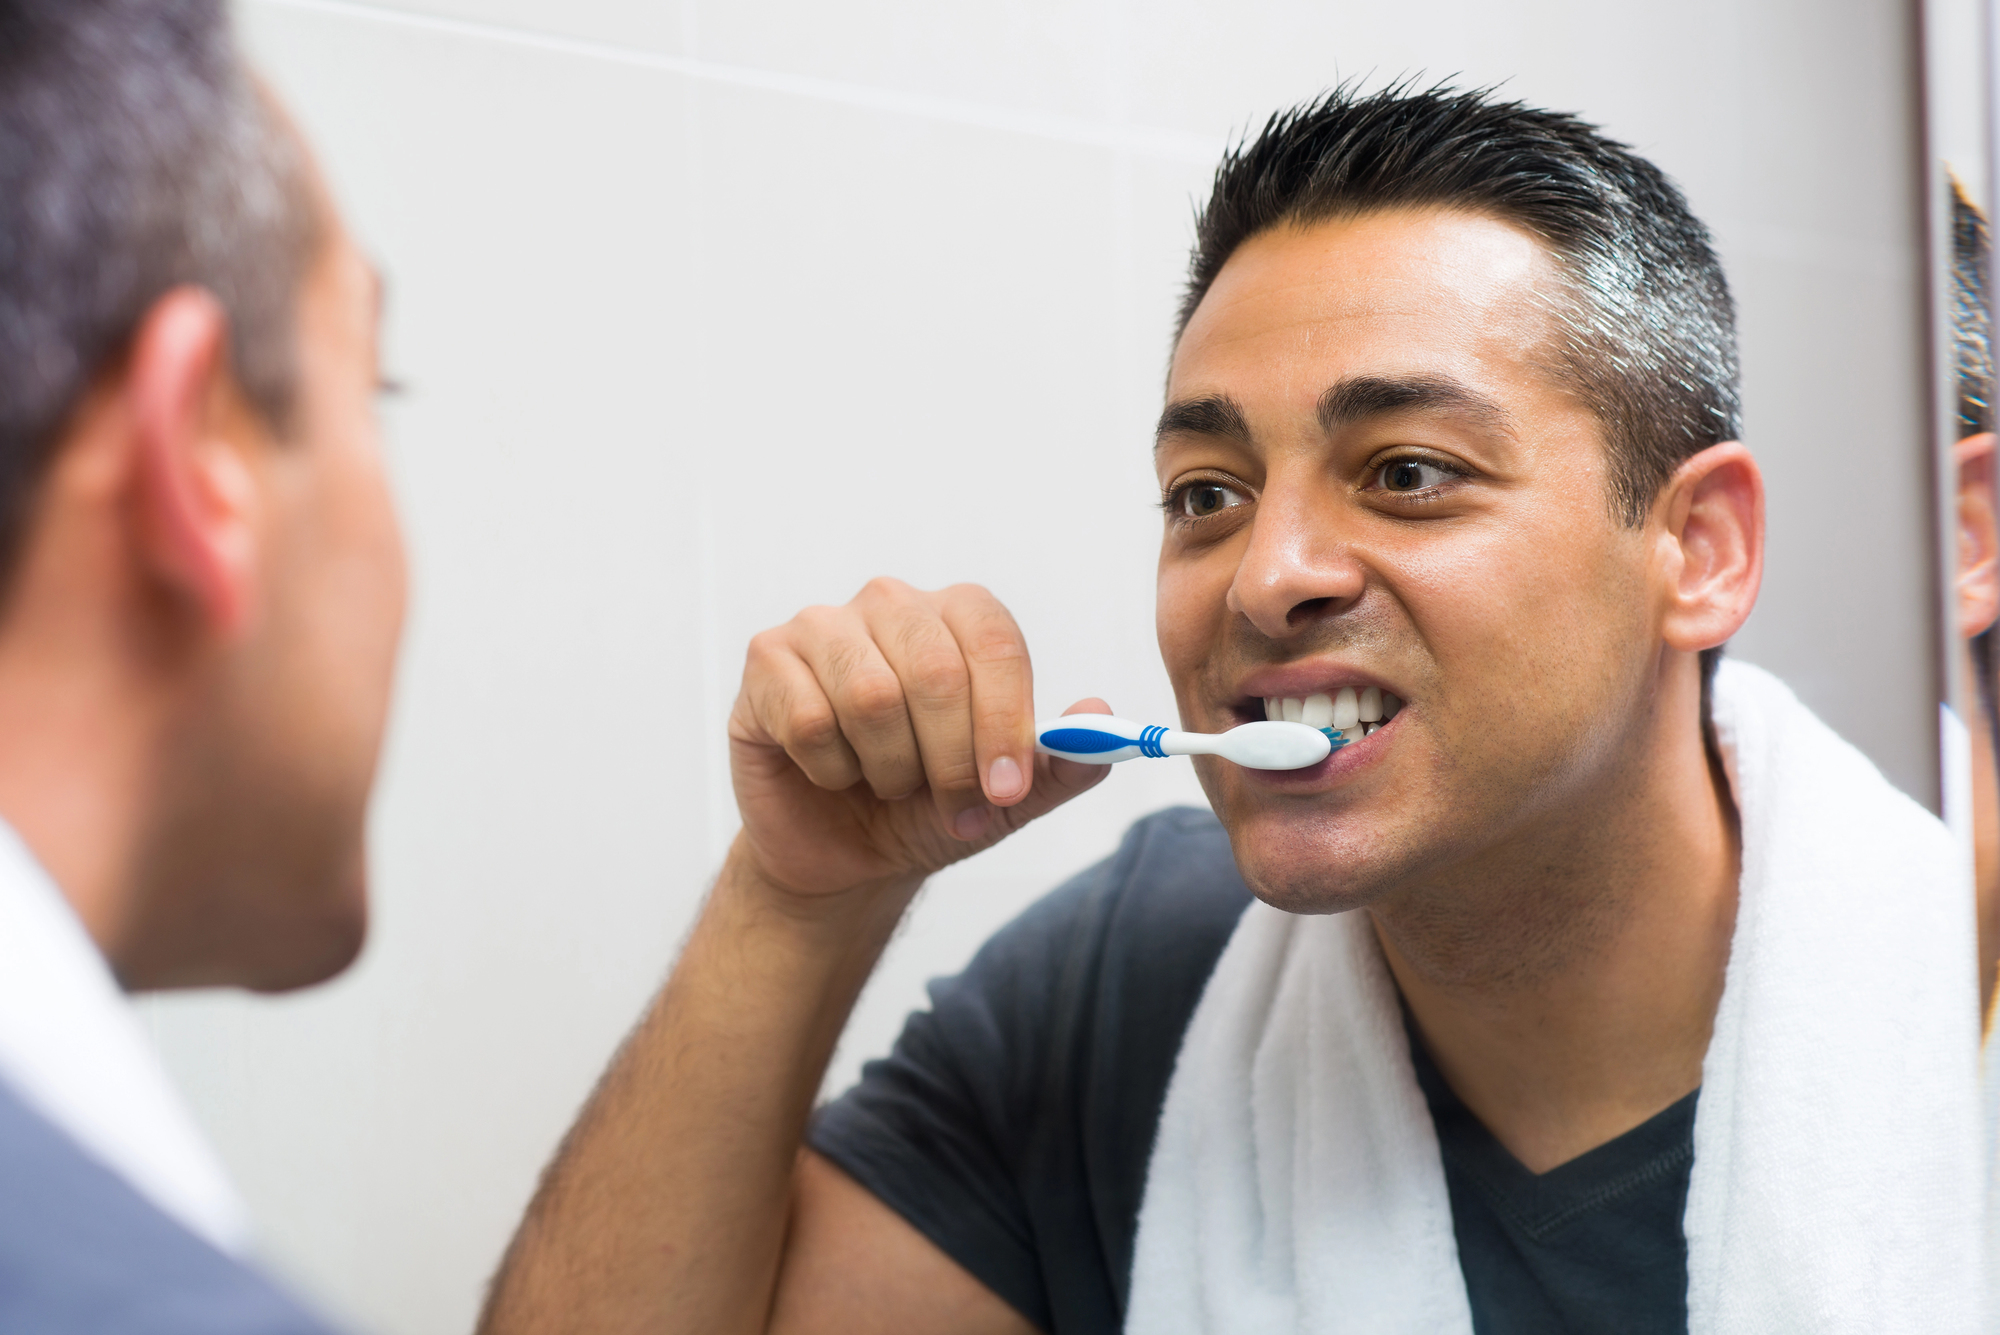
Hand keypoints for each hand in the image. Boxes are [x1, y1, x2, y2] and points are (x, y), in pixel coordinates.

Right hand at [728, 578, 1106, 900]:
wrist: (844, 854)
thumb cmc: (927, 809)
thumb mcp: (1005, 799)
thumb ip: (1059, 763)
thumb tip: (1097, 717)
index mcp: (958, 616)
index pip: (994, 642)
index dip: (1005, 720)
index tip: (1005, 788)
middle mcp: (891, 604)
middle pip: (936, 670)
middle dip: (951, 760)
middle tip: (955, 808)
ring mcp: (823, 626)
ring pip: (871, 696)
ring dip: (890, 768)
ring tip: (889, 784)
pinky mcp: (766, 661)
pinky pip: (809, 721)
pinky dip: (831, 771)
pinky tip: (832, 773)